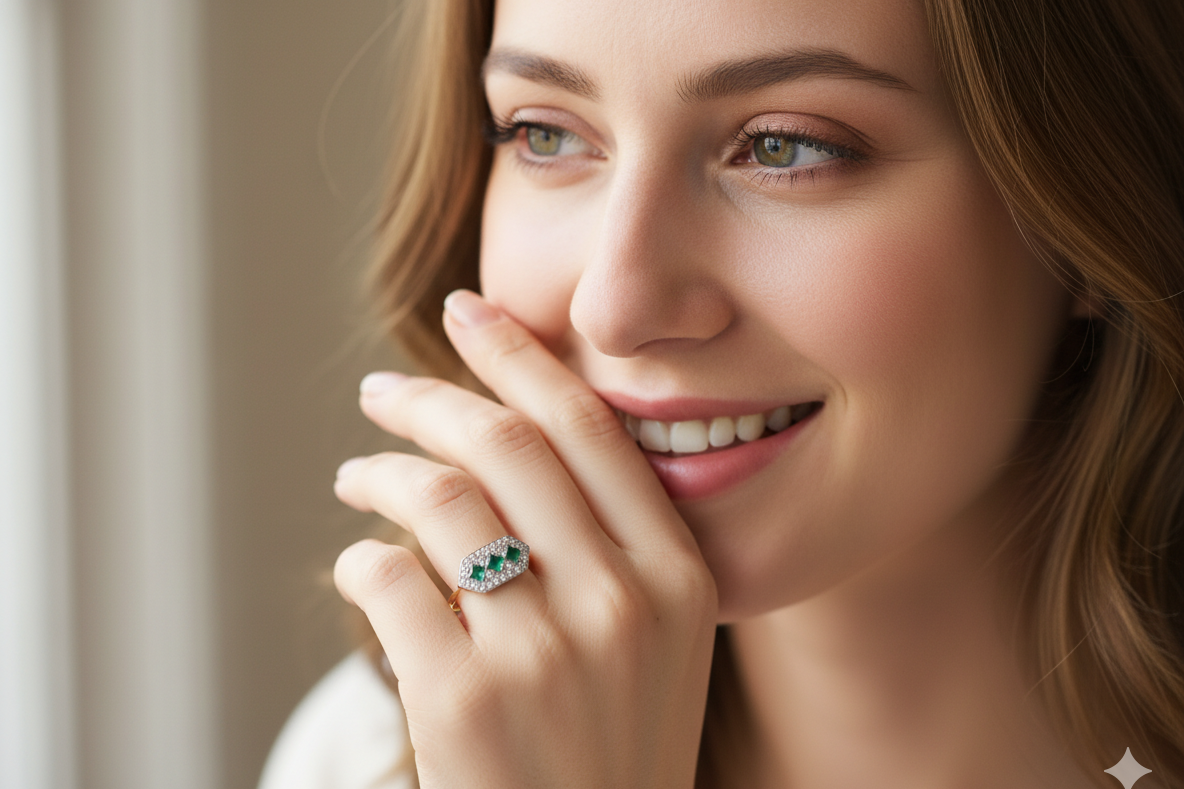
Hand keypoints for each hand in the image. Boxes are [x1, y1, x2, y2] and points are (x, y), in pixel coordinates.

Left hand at [332, 290, 718, 788]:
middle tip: (382, 390)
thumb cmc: (615, 742)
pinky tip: (362, 566)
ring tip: (355, 479)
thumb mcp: (659, 640)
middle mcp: (621, 601)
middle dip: (431, 398)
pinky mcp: (462, 699)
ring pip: (438, 502)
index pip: (588, 428)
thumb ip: (615, 541)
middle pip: (507, 447)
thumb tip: (516, 430)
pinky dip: (360, 558)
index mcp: (678, 575)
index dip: (519, 355)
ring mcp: (543, 651)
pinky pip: (386, 581)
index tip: (470, 309)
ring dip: (380, 474)